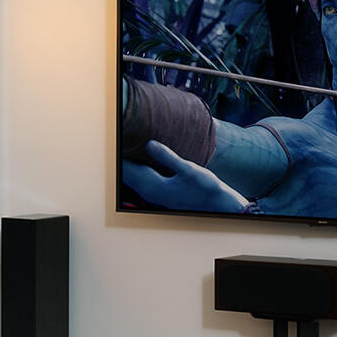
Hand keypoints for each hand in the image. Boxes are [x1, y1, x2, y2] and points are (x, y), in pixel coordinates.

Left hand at [122, 141, 249, 213]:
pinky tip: (138, 159)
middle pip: (127, 173)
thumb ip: (167, 157)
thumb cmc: (206, 187)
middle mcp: (150, 192)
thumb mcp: (188, 169)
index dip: (122, 151)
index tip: (120, 132)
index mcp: (154, 186)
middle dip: (123, 155)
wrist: (217, 203)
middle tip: (120, 133)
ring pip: (132, 177)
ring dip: (128, 162)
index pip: (128, 168)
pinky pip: (139, 180)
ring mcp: (154, 194)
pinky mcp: (159, 193)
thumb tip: (148, 144)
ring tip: (125, 143)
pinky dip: (135, 169)